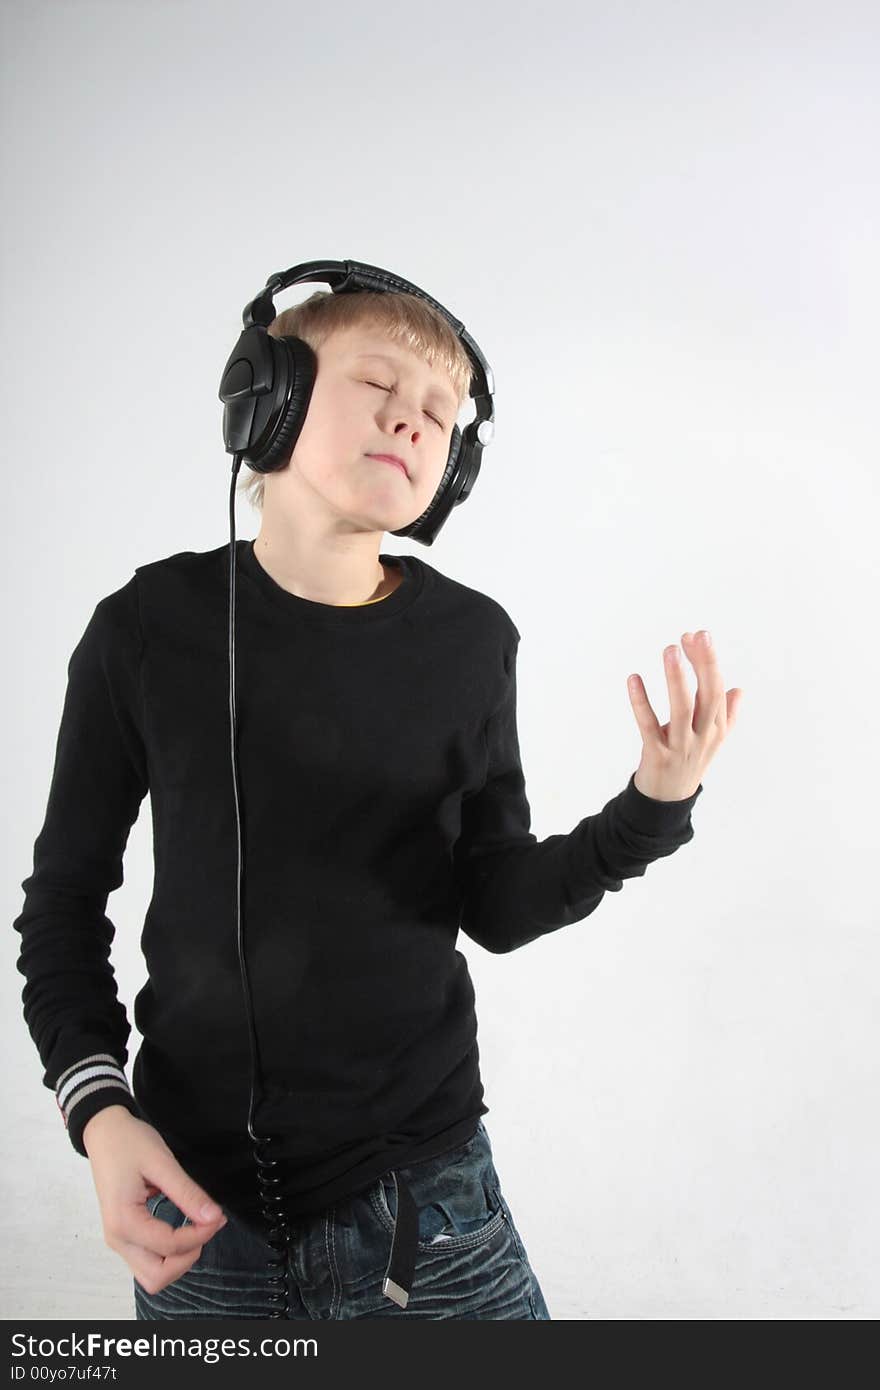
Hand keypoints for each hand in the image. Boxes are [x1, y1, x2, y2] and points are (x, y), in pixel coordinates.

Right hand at [83, 1105, 228, 1295]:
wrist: (103, 1132)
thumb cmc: (128, 1143)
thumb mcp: (162, 1163)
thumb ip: (187, 1193)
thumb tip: (213, 1217)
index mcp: (124, 1221)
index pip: (169, 1247)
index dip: (200, 1235)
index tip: (218, 1216)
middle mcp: (117, 1239)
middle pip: (157, 1277)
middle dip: (187, 1257)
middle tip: (205, 1226)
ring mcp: (118, 1240)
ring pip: (152, 1275)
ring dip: (178, 1260)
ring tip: (196, 1228)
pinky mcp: (123, 1235)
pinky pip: (148, 1261)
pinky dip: (169, 1254)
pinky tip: (183, 1229)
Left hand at [627, 629, 742, 800]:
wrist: (667, 801)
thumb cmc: (689, 762)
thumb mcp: (712, 740)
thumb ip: (725, 714)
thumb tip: (738, 690)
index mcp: (717, 728)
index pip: (717, 689)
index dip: (708, 661)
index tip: (697, 635)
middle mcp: (703, 737)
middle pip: (708, 696)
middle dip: (703, 664)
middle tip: (696, 635)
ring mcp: (681, 747)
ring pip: (682, 710)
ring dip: (677, 679)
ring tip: (670, 650)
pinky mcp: (657, 756)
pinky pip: (648, 726)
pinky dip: (641, 702)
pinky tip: (634, 680)